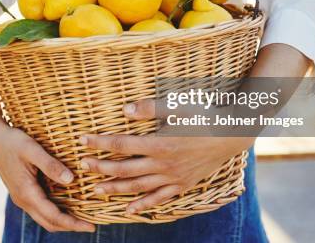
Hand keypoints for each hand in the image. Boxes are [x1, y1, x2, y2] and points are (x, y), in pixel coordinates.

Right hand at [0, 118, 94, 232]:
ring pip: (44, 217)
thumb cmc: (12, 141)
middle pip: (49, 223)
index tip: (91, 226)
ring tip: (82, 217)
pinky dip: (55, 212)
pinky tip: (67, 204)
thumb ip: (50, 165)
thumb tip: (70, 180)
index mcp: (26, 193)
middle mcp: (23, 200)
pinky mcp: (22, 191)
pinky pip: (40, 209)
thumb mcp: (32, 149)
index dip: (73, 223)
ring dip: (63, 221)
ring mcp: (21, 197)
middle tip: (91, 225)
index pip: (53, 216)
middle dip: (71, 226)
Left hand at [79, 99, 252, 213]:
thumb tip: (126, 110)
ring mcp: (172, 177)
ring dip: (115, 188)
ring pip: (138, 186)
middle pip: (124, 168)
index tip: (82, 140)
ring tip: (96, 189)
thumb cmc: (204, 116)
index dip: (99, 142)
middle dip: (101, 167)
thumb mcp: (179, 106)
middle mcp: (163, 164)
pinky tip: (129, 209)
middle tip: (82, 165)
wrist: (232, 135)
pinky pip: (159, 199)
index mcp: (160, 143)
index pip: (121, 144)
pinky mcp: (182, 185)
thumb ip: (152, 108)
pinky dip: (143, 204)